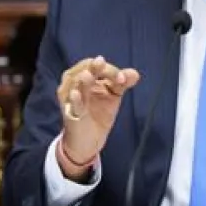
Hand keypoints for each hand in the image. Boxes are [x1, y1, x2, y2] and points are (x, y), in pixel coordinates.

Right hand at [56, 56, 139, 174]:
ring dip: (82, 82)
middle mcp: (73, 82)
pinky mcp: (70, 115)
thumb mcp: (113, 95)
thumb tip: (135, 74)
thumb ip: (122, 82)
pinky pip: (72, 107)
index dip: (110, 70)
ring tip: (88, 75)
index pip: (94, 65)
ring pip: (75, 86)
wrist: (88, 141)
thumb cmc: (99, 112)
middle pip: (84, 70)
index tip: (123, 80)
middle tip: (107, 68)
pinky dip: (74, 100)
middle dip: (96, 69)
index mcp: (84, 74)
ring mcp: (70, 99)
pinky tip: (76, 94)